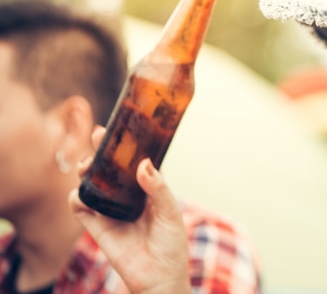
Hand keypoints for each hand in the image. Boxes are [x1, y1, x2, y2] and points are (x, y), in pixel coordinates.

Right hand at [68, 127, 190, 293]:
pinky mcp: (97, 226)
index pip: (133, 162)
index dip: (124, 145)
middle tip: (96, 136)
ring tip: (87, 166)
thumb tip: (143, 164)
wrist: (160, 277)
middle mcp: (127, 196)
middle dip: (100, 150)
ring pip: (91, 183)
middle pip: (108, 168)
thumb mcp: (170, 212)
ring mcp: (111, 210)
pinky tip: (80, 194)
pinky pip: (81, 208)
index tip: (118, 128)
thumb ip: (158, 188)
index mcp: (148, 189)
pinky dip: (77, 198)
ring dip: (85, 171)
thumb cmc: (171, 244)